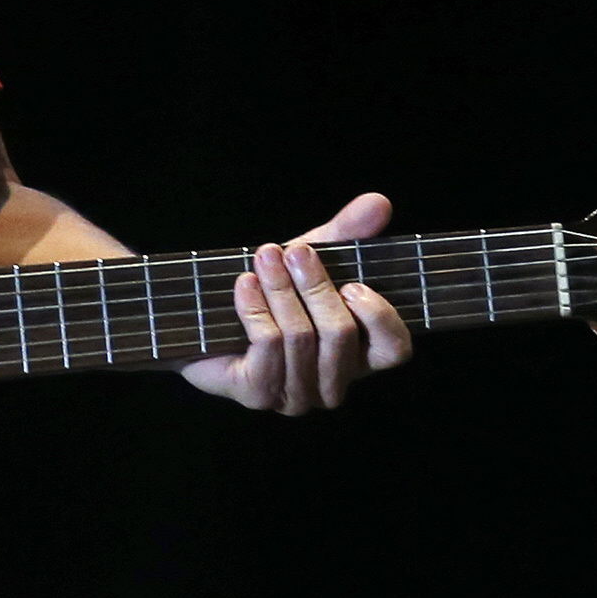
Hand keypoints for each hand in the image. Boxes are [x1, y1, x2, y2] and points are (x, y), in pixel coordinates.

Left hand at [180, 192, 412, 414]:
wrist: (201, 316)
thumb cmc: (267, 291)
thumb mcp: (309, 258)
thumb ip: (346, 233)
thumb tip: (379, 201)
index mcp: (356, 356)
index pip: (395, 350)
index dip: (379, 316)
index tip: (352, 281)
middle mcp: (332, 384)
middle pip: (340, 334)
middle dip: (314, 286)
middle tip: (291, 251)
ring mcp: (296, 395)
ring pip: (301, 338)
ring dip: (280, 290)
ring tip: (264, 258)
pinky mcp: (259, 394)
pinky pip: (267, 346)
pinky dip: (255, 308)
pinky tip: (243, 284)